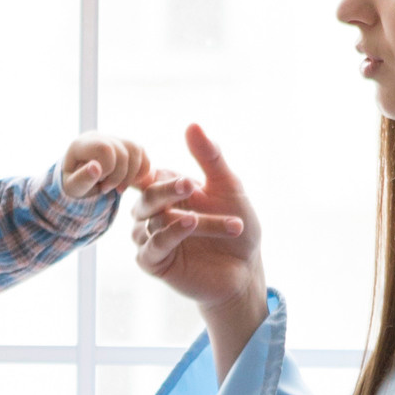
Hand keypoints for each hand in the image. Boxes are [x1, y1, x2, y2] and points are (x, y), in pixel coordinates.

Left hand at [61, 131, 156, 197]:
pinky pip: (141, 152)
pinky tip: (131, 182)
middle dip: (118, 176)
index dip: (108, 169)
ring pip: (135, 149)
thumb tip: (95, 167)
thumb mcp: (72, 187)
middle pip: (122, 152)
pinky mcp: (125, 145)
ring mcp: (113, 139)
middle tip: (106, 189)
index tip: (99, 183)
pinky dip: (141, 170)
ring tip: (119, 188)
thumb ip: (81, 179)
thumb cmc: (75, 184)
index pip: (105, 148)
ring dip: (131, 174)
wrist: (80, 180)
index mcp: (81, 144)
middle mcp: (98, 137)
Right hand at [131, 124, 265, 351]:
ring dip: (183, 219)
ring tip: (200, 218)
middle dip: (167, 191)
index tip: (180, 169)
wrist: (247, 270)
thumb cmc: (239, 227)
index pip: (151, 176)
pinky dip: (169, 234)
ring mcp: (152, 238)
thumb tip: (192, 124)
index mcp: (169, 193)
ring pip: (155, 222)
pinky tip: (187, 224)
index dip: (159, 172)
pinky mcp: (154, 262)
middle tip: (191, 184)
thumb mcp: (229, 187)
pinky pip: (152, 246)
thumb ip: (210, 157)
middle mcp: (156, 214)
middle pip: (148, 197)